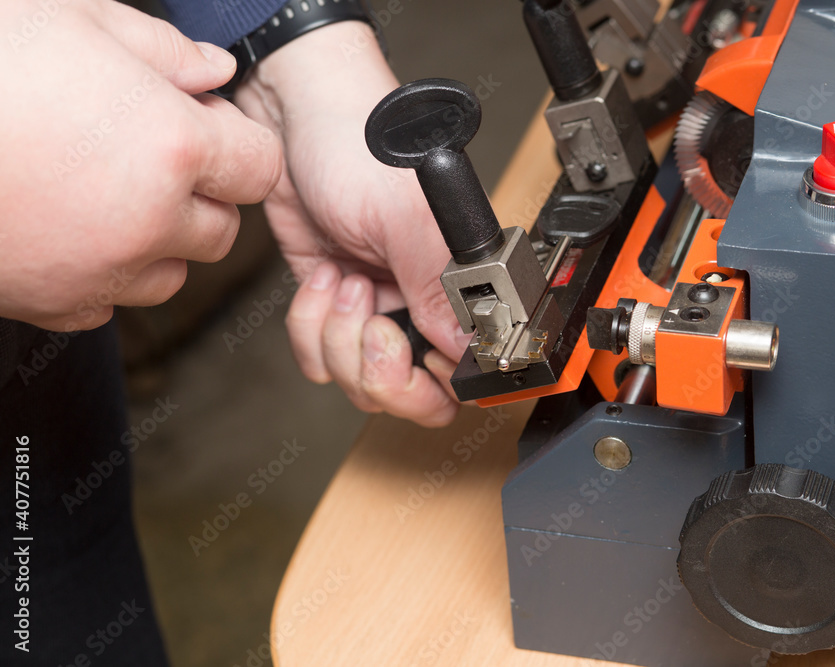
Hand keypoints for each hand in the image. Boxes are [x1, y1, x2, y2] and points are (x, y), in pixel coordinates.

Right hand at [0, 0, 281, 330]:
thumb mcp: (69, 18)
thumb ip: (160, 50)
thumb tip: (214, 71)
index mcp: (171, 146)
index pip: (260, 167)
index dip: (237, 145)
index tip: (207, 129)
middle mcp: (149, 221)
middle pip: (222, 228)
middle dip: (201, 195)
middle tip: (150, 155)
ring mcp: (101, 271)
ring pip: (172, 272)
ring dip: (157, 240)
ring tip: (102, 191)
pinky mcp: (53, 305)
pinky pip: (110, 303)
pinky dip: (103, 273)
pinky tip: (64, 228)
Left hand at [235, 23, 467, 426]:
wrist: (295, 114)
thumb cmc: (359, 142)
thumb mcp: (403, 216)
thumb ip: (437, 285)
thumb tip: (467, 346)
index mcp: (460, 282)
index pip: (465, 370)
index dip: (433, 380)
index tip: (405, 351)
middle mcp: (423, 301)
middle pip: (412, 392)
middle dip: (378, 370)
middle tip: (369, 326)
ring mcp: (377, 306)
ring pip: (359, 380)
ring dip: (338, 338)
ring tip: (343, 280)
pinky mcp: (334, 305)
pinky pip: (321, 356)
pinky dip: (310, 327)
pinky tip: (324, 276)